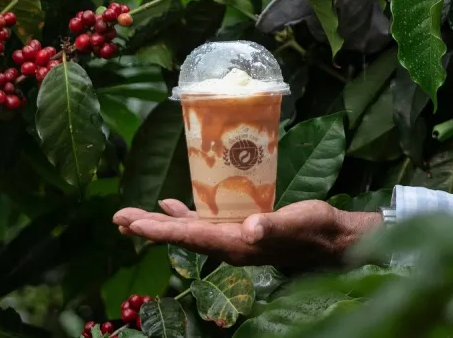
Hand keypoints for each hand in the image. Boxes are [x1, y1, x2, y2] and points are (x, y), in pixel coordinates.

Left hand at [113, 199, 380, 268]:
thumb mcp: (298, 221)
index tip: (132, 226)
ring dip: (161, 224)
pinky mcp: (241, 231)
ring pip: (188, 232)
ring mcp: (233, 239)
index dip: (160, 231)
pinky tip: (172, 206)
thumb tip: (251, 229)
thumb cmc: (317, 228)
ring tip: (132, 218)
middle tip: (118, 219)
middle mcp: (229, 245)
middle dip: (149, 228)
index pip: (191, 238)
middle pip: (181, 237)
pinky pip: (204, 225)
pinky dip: (184, 216)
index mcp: (237, 244)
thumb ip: (274, 226)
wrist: (334, 240)